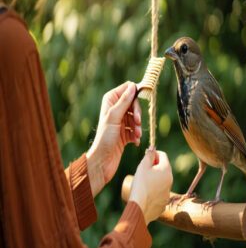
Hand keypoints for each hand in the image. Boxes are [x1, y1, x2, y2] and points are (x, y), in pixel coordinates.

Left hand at [87, 81, 141, 196]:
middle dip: (137, 114)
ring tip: (136, 135)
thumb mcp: (114, 117)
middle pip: (134, 103)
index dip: (135, 95)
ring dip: (137, 126)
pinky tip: (135, 142)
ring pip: (136, 116)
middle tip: (137, 122)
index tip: (140, 103)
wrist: (103, 161)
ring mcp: (121, 120)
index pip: (128, 89)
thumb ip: (124, 101)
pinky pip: (136, 128)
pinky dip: (136, 134)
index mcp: (110, 100)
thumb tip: (133, 86)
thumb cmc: (105, 138)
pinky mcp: (125, 131)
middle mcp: (116, 108)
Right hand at [129, 149, 172, 224]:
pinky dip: (154, 189)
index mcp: (166, 169)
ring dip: (154, 177)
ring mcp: (168, 192)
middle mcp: (170, 180)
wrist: (140, 207)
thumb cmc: (141, 184)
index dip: (154, 153)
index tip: (146, 155)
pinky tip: (145, 192)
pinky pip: (160, 191)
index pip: (163, 155)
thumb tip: (152, 148)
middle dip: (154, 165)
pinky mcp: (164, 202)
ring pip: (162, 180)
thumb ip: (149, 155)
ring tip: (143, 181)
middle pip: (163, 167)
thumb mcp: (143, 166)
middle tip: (143, 168)